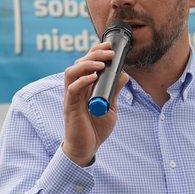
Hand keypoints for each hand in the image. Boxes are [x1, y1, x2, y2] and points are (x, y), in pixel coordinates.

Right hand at [61, 41, 127, 166]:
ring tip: (100, 63)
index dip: (95, 51)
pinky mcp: (70, 107)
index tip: (109, 45)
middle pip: (78, 63)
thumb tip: (124, 75)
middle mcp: (76, 89)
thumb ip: (115, 91)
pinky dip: (82, 81)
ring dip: (86, 65)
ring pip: (71, 73)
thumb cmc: (96, 128)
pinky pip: (72, 90)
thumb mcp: (110, 107)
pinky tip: (93, 78)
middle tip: (109, 52)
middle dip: (93, 54)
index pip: (86, 63)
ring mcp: (71, 97)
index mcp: (85, 87)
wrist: (87, 148)